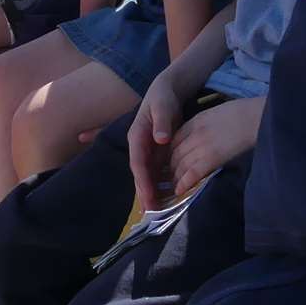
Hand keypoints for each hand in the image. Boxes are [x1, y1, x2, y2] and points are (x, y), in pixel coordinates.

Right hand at [128, 71, 187, 209]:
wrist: (168, 90)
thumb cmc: (164, 97)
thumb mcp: (163, 105)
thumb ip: (162, 121)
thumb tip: (159, 139)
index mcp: (137, 136)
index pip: (138, 163)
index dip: (143, 181)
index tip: (148, 198)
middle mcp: (139, 146)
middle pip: (140, 173)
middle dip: (145, 193)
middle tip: (151, 214)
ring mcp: (148, 150)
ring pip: (147, 176)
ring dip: (151, 193)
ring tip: (157, 213)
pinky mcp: (156, 152)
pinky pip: (157, 172)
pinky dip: (159, 185)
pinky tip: (167, 198)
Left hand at [166, 98, 263, 199]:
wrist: (254, 116)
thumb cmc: (242, 114)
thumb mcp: (215, 115)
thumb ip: (204, 126)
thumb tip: (199, 140)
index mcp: (195, 122)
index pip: (173, 141)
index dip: (168, 155)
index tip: (167, 164)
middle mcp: (194, 134)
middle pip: (175, 154)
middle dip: (169, 168)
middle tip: (168, 179)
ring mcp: (203, 146)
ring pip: (181, 165)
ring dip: (175, 178)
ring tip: (173, 188)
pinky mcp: (213, 158)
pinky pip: (193, 172)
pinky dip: (184, 182)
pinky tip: (179, 190)